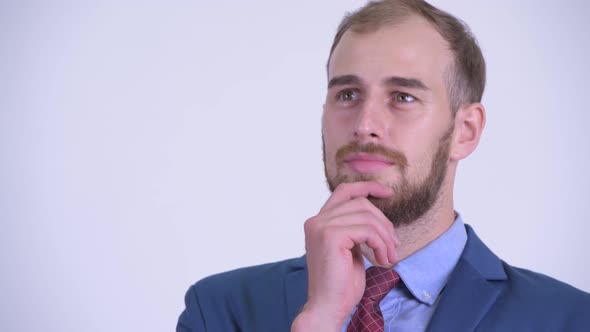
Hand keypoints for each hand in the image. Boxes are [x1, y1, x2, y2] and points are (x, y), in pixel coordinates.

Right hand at [291, 181, 398, 330]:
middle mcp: (316, 221)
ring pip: (367, 216)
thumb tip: (377, 215)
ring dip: (385, 237)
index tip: (389, 192)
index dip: (368, 186)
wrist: (329, 307)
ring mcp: (321, 227)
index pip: (344, 191)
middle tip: (393, 246)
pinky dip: (380, 244)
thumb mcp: (350, 248)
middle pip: (360, 203)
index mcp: (318, 221)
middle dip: (383, 222)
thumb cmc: (341, 283)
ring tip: (389, 256)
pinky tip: (382, 260)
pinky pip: (367, 230)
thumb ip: (355, 228)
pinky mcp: (330, 236)